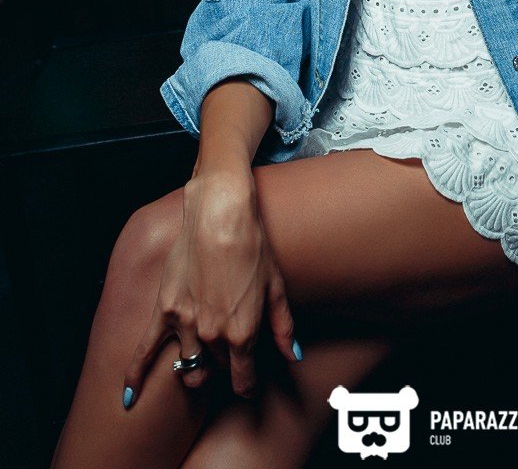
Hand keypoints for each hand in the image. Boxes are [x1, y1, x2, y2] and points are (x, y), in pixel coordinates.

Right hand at [123, 173, 298, 403]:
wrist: (220, 214)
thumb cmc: (253, 246)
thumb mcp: (276, 287)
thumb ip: (283, 327)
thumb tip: (293, 356)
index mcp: (242, 333)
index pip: (242, 379)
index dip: (247, 385)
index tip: (248, 386)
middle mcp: (212, 335)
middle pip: (217, 368)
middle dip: (225, 364)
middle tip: (230, 349)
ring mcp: (185, 324)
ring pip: (188, 366)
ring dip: (195, 367)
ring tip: (201, 359)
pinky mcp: (165, 309)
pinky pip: (145, 350)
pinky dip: (135, 375)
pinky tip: (128, 397)